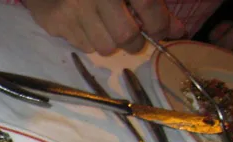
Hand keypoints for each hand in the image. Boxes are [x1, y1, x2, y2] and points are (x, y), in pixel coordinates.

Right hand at [23, 0, 184, 54]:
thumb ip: (151, 3)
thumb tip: (176, 30)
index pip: (147, 5)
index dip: (160, 24)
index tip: (167, 32)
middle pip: (125, 35)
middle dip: (134, 42)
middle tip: (134, 38)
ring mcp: (73, 10)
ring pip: (103, 47)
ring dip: (110, 42)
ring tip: (106, 27)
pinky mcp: (56, 22)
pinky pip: (83, 46)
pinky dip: (90, 40)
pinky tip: (86, 23)